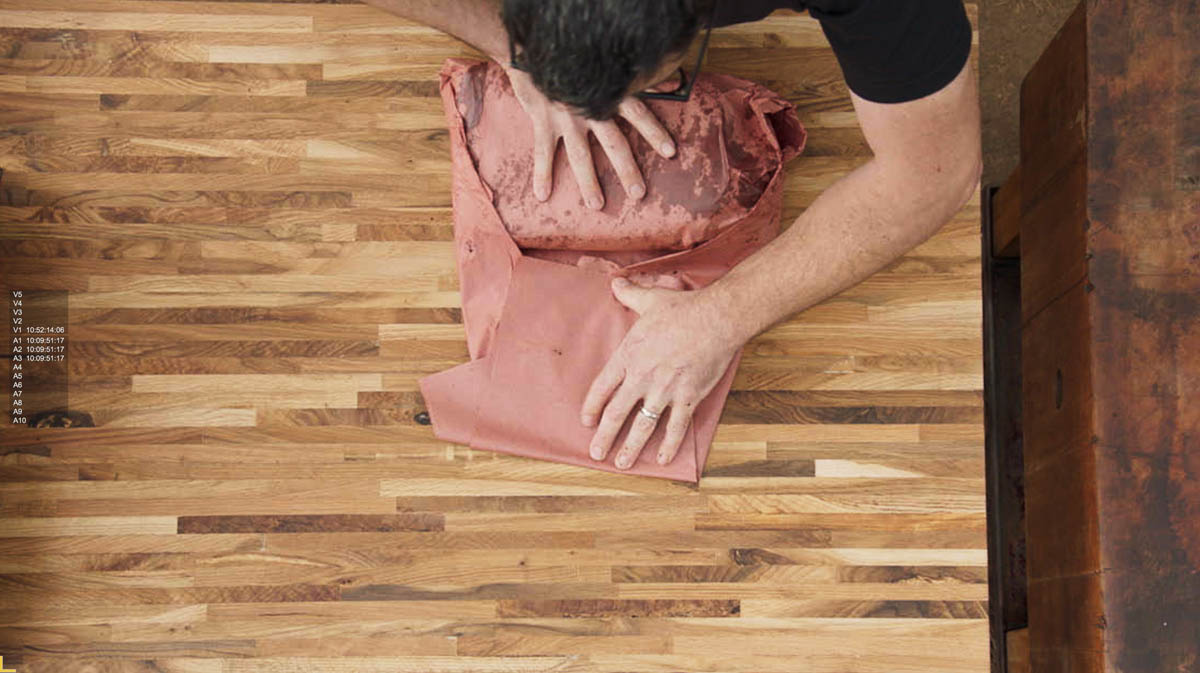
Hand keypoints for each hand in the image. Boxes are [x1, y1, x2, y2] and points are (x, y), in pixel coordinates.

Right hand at [503, 65, 676, 208]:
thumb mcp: (610, 65)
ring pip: (580, 154)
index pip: (638, 114)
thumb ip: (642, 80)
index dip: (654, 132)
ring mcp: (566, 116)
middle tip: (638, 193)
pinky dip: (542, 174)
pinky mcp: (542, 120)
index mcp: (609, 93)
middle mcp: (590, 107)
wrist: (535, 46)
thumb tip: (675, 86)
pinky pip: (543, 151)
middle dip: (626, 169)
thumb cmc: (578, 59)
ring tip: (597, 205)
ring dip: (588, 182)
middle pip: (613, 143)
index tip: (670, 152)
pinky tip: (543, 195)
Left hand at [582, 276, 741, 469]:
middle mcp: (642, 378)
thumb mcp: (650, 299)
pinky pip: (675, 427)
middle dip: (604, 436)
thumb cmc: (683, 309)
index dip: (592, 407)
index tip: (586, 420)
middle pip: (616, 414)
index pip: (602, 388)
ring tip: (621, 464)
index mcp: (628, 356)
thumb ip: (629, 294)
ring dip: (630, 447)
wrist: (716, 319)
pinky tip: (661, 459)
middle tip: (595, 453)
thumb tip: (616, 283)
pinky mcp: (688, 398)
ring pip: (642, 426)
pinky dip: (668, 445)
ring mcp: (665, 391)